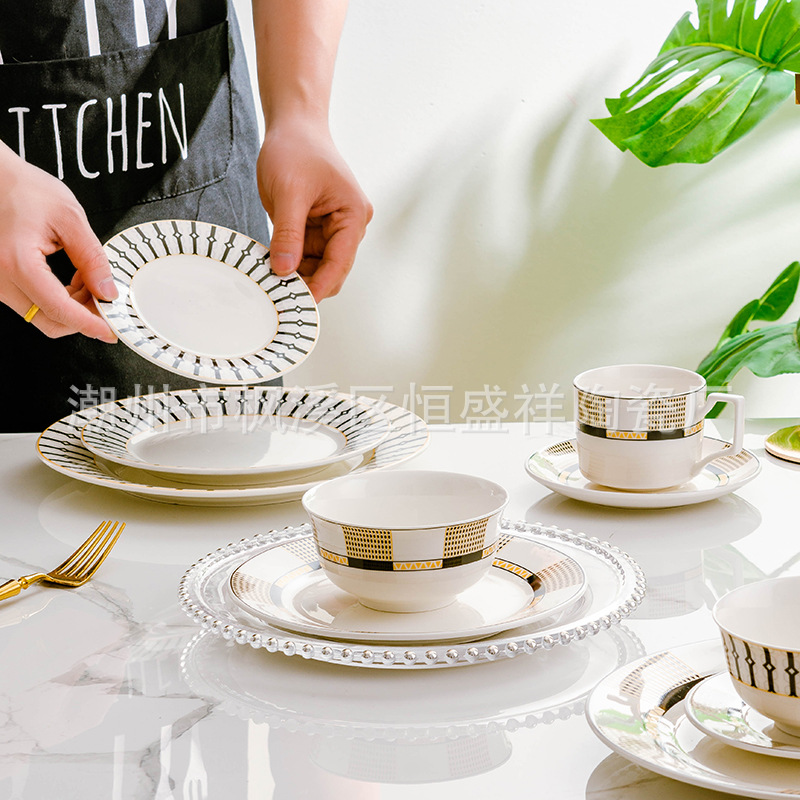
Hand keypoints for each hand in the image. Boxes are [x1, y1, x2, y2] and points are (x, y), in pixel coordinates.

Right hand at [0, 144, 116, 341]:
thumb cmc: (23, 188)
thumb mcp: (69, 218)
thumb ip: (91, 258)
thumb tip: (108, 292)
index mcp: (16, 263)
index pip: (59, 310)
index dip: (89, 324)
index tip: (112, 330)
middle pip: (49, 322)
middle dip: (83, 317)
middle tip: (106, 300)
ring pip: (41, 315)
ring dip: (72, 308)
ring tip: (88, 281)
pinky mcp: (0, 281)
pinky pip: (32, 303)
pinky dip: (58, 300)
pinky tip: (73, 280)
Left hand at [257, 120, 372, 300]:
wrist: (293, 126)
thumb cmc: (297, 149)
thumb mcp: (289, 193)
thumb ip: (288, 234)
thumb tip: (284, 269)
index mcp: (353, 216)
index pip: (340, 262)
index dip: (320, 285)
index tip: (300, 303)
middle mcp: (348, 226)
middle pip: (331, 270)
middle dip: (307, 282)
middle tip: (279, 294)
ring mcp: (332, 228)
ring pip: (316, 266)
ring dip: (296, 273)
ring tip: (270, 278)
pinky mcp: (315, 228)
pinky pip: (304, 254)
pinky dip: (289, 261)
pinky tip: (271, 264)